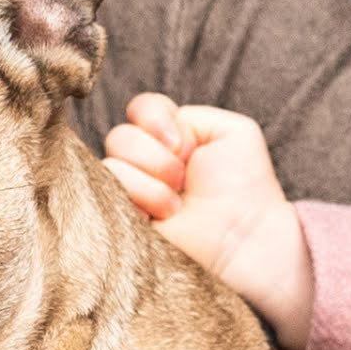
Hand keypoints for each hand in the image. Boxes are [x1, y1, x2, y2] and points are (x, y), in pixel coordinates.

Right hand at [103, 94, 315, 349]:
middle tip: (182, 180)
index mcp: (171, 141)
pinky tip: (161, 217)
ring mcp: (131, 196)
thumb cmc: (246, 190)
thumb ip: (189, 116)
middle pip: (120, 136)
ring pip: (111, 163)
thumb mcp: (231, 132)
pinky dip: (138, 198)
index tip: (182, 145)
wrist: (246, 239)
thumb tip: (157, 137)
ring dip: (150, 182)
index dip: (155, 118)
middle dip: (154, 155)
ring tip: (176, 207)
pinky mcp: (120, 222)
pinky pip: (104, 193)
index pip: (140, 110)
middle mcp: (147, 166)